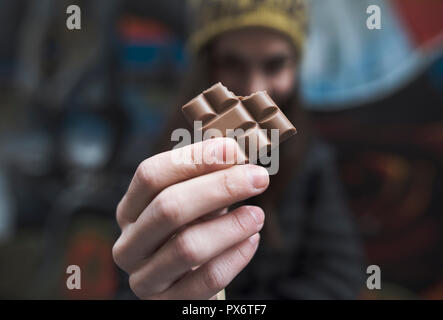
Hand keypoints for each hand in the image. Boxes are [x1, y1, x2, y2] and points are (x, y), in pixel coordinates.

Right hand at [112, 137, 268, 298]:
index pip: (151, 175)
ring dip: (231, 226)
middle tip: (258, 178)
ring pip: (188, 247)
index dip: (193, 159)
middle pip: (169, 207)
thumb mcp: (194, 203)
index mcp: (130, 210)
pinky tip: (251, 241)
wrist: (187, 282)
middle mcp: (129, 244)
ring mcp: (144, 278)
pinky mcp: (167, 304)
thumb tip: (236, 150)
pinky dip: (236, 257)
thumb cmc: (192, 232)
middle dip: (220, 188)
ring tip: (257, 215)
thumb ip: (207, 178)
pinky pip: (207, 279)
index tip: (234, 150)